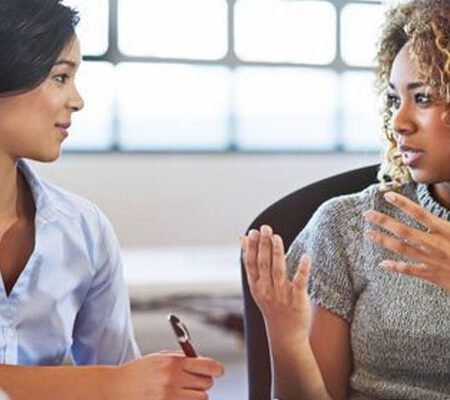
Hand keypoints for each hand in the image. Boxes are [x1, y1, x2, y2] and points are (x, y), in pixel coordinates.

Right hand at [113, 352, 223, 399]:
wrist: (115, 388)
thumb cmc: (138, 372)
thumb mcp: (160, 358)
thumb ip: (182, 360)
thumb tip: (204, 365)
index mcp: (173, 362)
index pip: (206, 366)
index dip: (216, 369)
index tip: (219, 371)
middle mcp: (172, 379)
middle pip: (206, 384)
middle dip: (204, 382)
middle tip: (195, 382)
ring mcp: (168, 397)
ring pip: (201, 399)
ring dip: (196, 396)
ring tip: (184, 393)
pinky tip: (178, 398)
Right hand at [241, 225, 311, 341]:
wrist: (285, 334)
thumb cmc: (271, 304)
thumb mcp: (257, 285)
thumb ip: (251, 261)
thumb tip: (241, 239)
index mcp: (256, 285)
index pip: (251, 263)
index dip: (251, 247)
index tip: (252, 232)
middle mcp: (266, 289)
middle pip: (263, 264)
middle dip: (263, 245)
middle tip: (265, 228)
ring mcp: (281, 294)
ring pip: (278, 270)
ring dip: (277, 252)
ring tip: (276, 237)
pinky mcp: (297, 299)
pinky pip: (300, 282)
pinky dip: (302, 269)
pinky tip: (306, 256)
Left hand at [364, 191, 449, 290]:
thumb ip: (447, 221)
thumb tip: (433, 214)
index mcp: (445, 231)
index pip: (420, 213)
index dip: (403, 203)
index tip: (388, 195)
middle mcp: (434, 244)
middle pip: (403, 230)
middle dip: (384, 221)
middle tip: (367, 213)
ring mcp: (431, 260)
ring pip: (401, 249)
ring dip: (383, 240)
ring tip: (368, 233)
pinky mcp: (431, 275)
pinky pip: (409, 270)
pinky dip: (395, 267)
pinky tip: (382, 263)